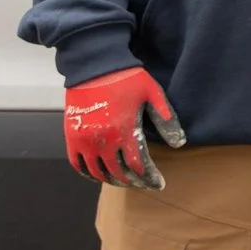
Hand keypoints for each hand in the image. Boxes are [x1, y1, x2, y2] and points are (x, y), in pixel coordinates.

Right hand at [63, 66, 186, 189]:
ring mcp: (84, 140)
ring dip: (113, 181)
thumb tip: (179, 143)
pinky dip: (89, 174)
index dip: (149, 178)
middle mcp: (103, 140)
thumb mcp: (152, 93)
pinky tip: (100, 175)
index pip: (138, 165)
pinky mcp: (71, 136)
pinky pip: (78, 165)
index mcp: (124, 130)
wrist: (94, 65)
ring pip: (99, 173)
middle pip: (119, 172)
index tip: (159, 183)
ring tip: (126, 181)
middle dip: (134, 182)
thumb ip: (166, 119)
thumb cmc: (127, 77)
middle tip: (144, 184)